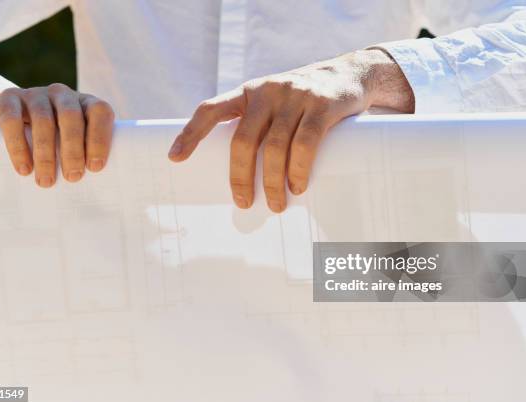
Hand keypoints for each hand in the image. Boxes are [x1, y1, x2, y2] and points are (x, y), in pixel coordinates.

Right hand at [0, 83, 114, 187]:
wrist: (12, 116)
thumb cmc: (55, 138)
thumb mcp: (74, 141)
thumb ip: (86, 154)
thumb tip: (96, 187)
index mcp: (85, 103)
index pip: (100, 112)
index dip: (100, 138)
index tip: (95, 167)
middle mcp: (62, 94)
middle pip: (71, 117)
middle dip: (73, 150)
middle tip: (72, 177)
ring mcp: (35, 94)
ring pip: (43, 120)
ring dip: (45, 154)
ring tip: (46, 181)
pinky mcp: (9, 98)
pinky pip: (12, 119)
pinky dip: (18, 146)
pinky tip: (24, 168)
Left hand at [168, 49, 413, 211]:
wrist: (350, 73)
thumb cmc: (303, 101)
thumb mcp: (274, 103)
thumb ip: (256, 123)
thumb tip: (239, 172)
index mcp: (248, 93)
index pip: (211, 109)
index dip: (190, 133)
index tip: (174, 159)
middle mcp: (267, 92)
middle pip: (243, 139)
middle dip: (240, 176)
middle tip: (244, 203)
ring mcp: (295, 96)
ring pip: (275, 146)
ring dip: (272, 181)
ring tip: (277, 204)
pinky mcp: (322, 105)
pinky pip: (306, 142)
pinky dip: (299, 169)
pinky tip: (298, 187)